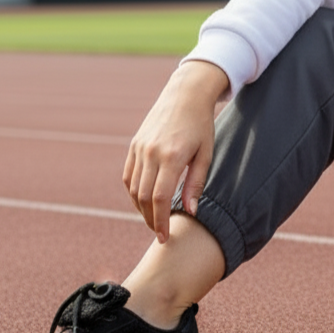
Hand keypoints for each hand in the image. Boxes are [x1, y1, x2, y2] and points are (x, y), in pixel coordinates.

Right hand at [123, 61, 228, 243]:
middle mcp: (151, 153)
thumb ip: (196, 184)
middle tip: (159, 234)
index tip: (165, 237)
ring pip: (133, 188)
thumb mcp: (205, 155)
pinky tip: (144, 202)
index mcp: (171, 157)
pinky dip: (133, 193)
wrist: (185, 95)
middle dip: (150, 220)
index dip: (160, 221)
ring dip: (140, 208)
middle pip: (143, 197)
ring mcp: (139, 148)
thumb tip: (190, 212)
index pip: (160, 198)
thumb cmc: (201, 126)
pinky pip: (128, 175)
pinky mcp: (134, 145)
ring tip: (153, 220)